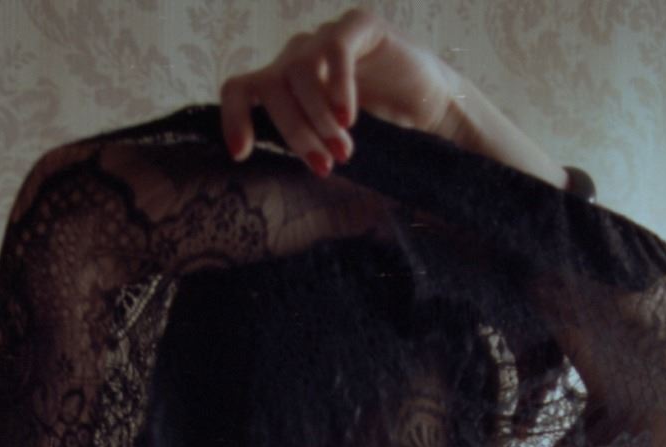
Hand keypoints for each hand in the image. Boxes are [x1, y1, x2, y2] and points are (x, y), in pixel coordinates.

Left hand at [220, 9, 453, 174]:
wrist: (432, 107)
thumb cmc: (378, 134)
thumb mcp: (331, 148)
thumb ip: (305, 154)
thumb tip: (272, 201)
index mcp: (284, 85)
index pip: (241, 90)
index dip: (233, 118)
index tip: (241, 154)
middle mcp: (298, 57)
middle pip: (271, 87)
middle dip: (294, 133)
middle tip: (323, 167)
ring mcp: (326, 38)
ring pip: (299, 71)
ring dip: (318, 117)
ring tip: (344, 151)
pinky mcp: (359, 25)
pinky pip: (335, 48)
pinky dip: (338, 85)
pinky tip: (349, 118)